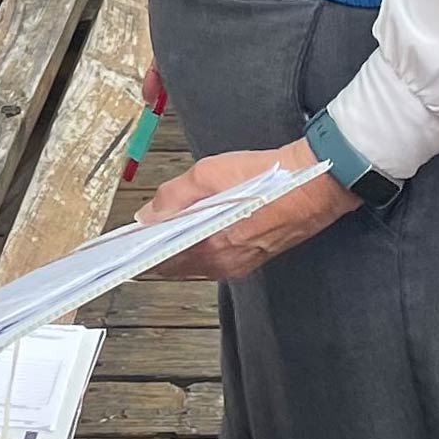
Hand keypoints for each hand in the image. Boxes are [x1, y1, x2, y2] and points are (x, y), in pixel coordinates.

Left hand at [136, 140, 359, 279]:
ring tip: (164, 227)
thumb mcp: (209, 173)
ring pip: (193, 264)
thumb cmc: (267, 175)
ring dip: (177, 249)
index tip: (122, 245)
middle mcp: (222, 263)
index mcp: (209, 246)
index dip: (139, 251)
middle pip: (174, 265)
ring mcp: (237, 264)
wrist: (315, 183)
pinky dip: (199, 248)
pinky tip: (194, 230)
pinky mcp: (249, 260)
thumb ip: (173, 197)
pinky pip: (213, 260)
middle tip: (141, 232)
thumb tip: (147, 215)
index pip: (160, 260)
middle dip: (155, 250)